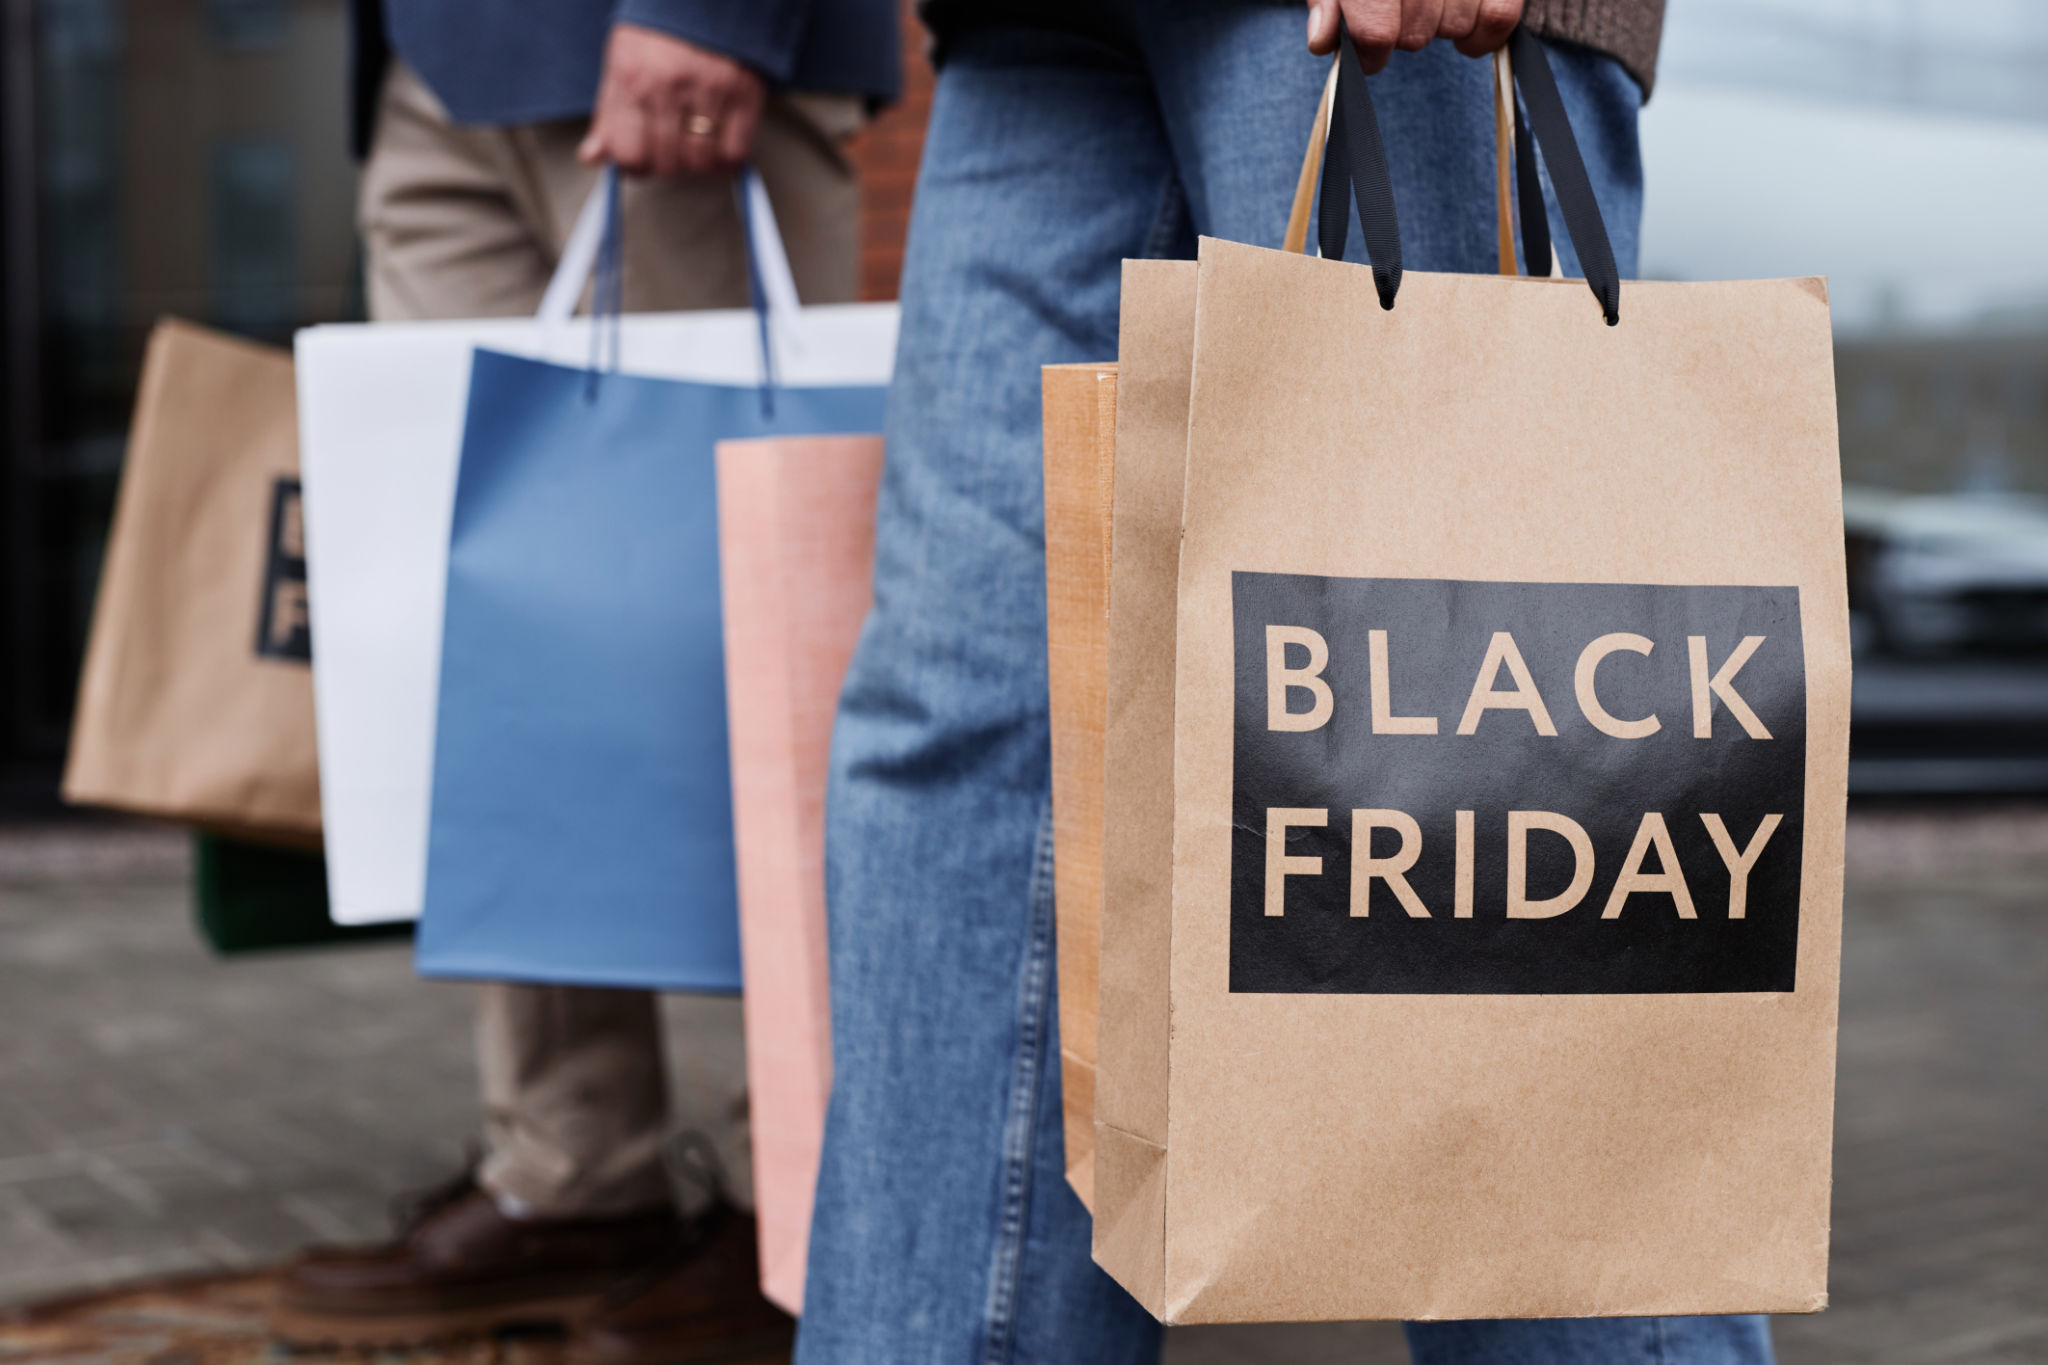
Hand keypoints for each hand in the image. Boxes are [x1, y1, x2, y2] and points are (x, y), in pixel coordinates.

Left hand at [578, 23, 765, 177]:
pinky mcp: (743, 93)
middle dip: (667, 166)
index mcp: (632, 79)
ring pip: (701, 163)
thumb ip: (608, 114)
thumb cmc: (660, 28)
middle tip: (670, 151)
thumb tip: (593, 156)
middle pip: (667, 164)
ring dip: (697, 165)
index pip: (629, 154)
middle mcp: (669, 87)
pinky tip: (720, 149)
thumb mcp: (621, 62)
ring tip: (695, 147)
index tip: (641, 161)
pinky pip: (735, 152)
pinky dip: (727, 160)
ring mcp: (709, 91)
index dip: (635, 166)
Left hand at [1306, 0, 1523, 72]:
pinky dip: (1482, 34)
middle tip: (1398, 11)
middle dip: (1402, 33)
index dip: (1368, 52)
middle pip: (1415, 34)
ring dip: (1438, 27)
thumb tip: (1323, 39)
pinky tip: (1465, 34)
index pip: (1376, 31)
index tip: (1367, 52)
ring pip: (1454, 27)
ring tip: (1429, 2)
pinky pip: (1500, 16)